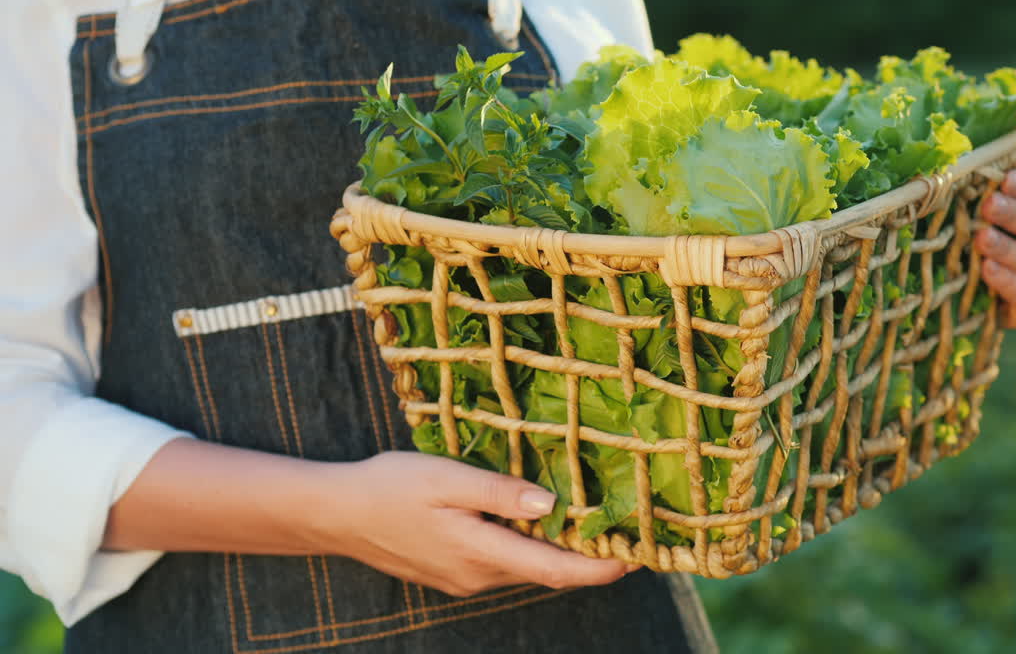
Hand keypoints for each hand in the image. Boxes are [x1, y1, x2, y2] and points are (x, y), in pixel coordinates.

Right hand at [105, 439, 630, 597]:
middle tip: (628, 530)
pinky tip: (537, 520)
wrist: (337, 513)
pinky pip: (503, 560)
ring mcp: (465, 576)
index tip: (637, 556)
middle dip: (588, 555)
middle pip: (547, 571)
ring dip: (559, 549)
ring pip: (525, 565)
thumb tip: (552, 506)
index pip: (556, 570)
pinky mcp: (453, 569)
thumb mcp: (447, 478)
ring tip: (593, 519)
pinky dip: (529, 545)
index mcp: (482, 553)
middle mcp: (479, 575)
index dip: (600, 567)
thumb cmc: (391, 487)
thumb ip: (500, 493)